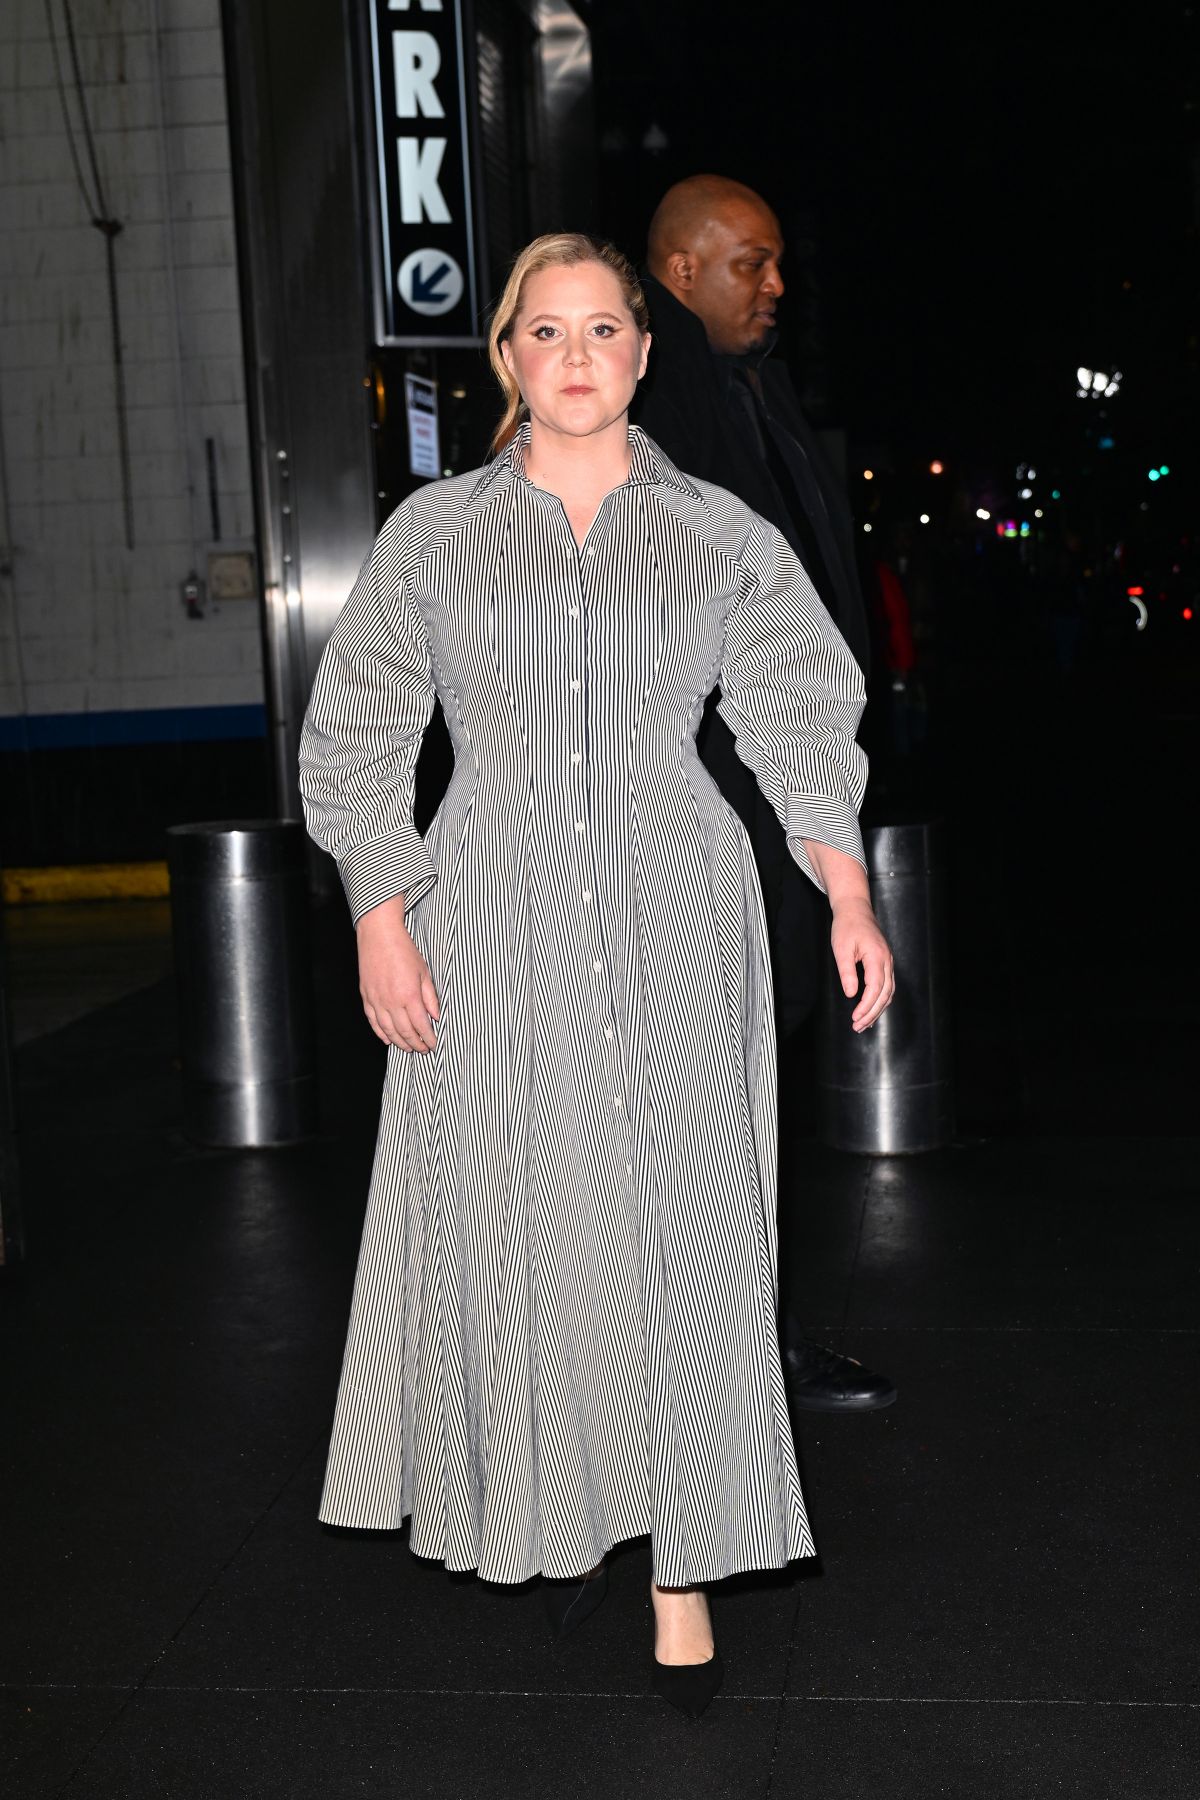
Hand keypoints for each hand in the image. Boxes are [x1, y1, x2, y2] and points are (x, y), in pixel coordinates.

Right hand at [356, 897, 439, 1050]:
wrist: (380, 936)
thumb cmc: (404, 950)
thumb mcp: (424, 972)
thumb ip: (430, 997)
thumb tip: (436, 1017)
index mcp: (409, 995)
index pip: (421, 1025)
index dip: (428, 1038)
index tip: (433, 1044)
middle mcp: (392, 1001)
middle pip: (405, 1032)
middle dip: (416, 1044)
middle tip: (423, 1050)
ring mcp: (377, 1001)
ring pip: (388, 1031)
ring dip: (399, 1042)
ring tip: (408, 1048)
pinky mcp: (366, 997)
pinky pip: (373, 1021)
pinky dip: (381, 1033)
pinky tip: (388, 1039)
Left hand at [831, 897, 894, 1032]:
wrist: (855, 909)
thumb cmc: (847, 926)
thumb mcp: (841, 949)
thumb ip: (847, 972)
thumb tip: (851, 994)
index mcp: (877, 956)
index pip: (875, 987)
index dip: (866, 1006)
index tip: (855, 1017)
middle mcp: (887, 960)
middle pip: (885, 994)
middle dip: (872, 1013)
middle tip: (858, 1027)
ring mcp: (888, 961)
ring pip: (889, 992)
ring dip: (877, 1009)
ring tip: (863, 1024)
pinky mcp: (885, 962)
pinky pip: (887, 985)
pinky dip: (881, 1000)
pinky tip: (871, 1009)